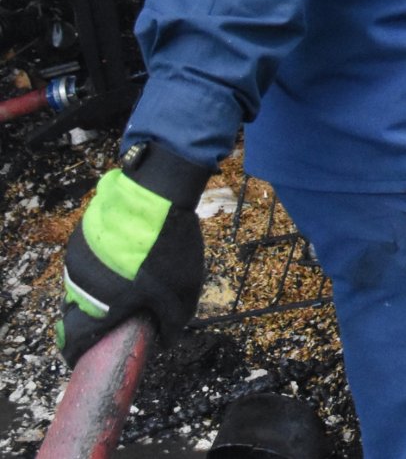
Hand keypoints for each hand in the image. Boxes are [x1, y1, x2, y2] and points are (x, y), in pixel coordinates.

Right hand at [58, 141, 208, 366]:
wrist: (155, 196)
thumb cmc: (168, 250)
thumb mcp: (181, 292)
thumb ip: (172, 322)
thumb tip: (167, 342)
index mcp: (101, 306)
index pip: (74, 341)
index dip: (78, 353)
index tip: (85, 358)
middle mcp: (81, 286)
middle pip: (79, 313)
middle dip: (97, 320)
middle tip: (119, 315)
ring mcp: (78, 260)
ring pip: (83, 286)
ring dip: (101, 290)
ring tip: (129, 281)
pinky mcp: (81, 237)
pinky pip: (88, 262)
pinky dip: (102, 267)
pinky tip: (126, 257)